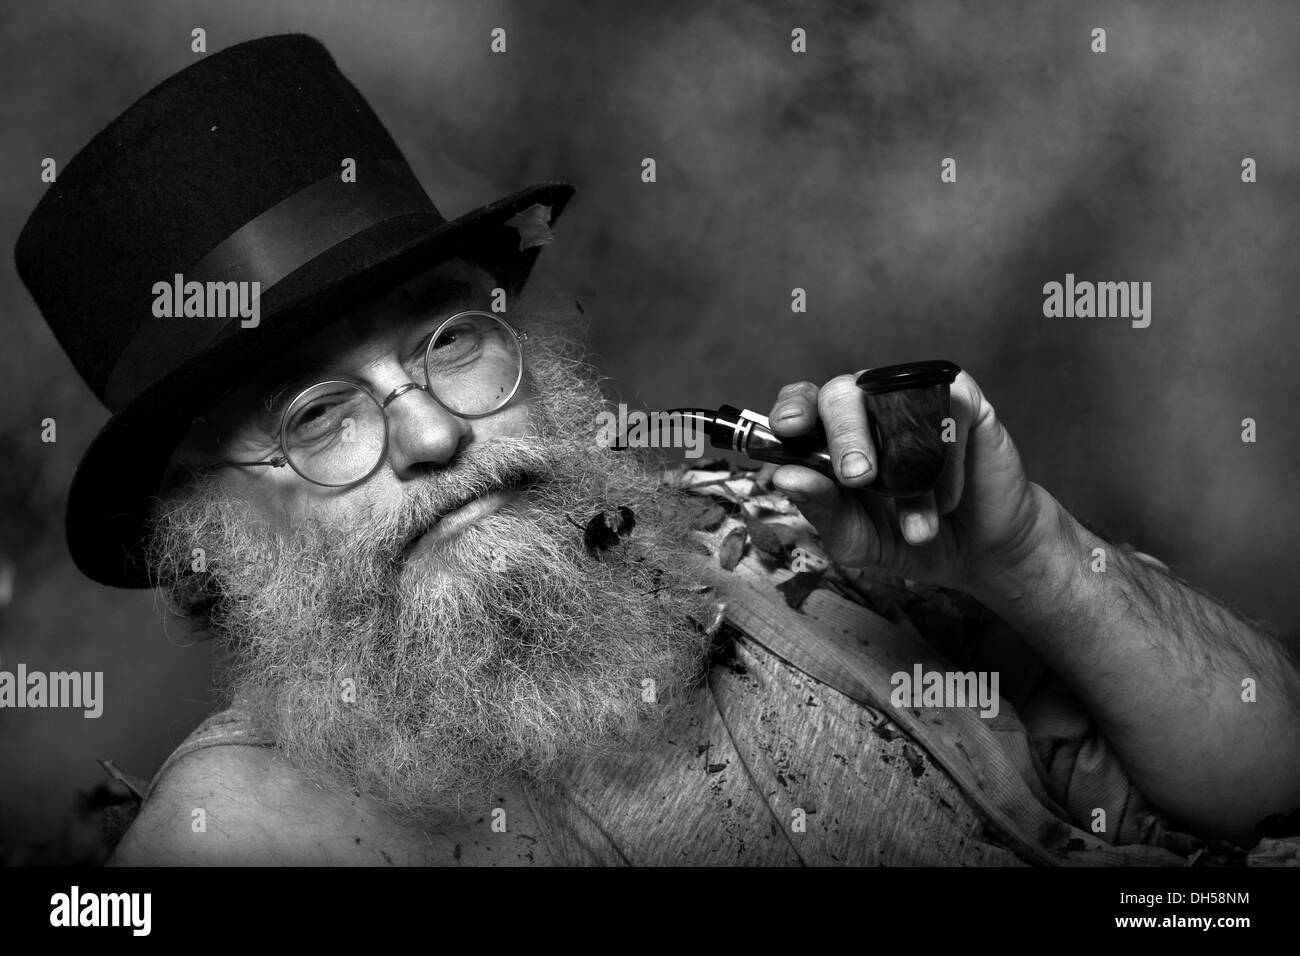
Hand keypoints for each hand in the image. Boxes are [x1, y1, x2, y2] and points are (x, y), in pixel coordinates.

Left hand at [767, 370, 1055, 593]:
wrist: (978, 553)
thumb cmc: (906, 539)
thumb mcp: (856, 538)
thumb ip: (822, 508)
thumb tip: (784, 477)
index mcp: (832, 435)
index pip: (803, 402)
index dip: (792, 406)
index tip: (789, 427)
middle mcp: (868, 408)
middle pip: (841, 394)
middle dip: (846, 436)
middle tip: (858, 478)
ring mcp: (914, 399)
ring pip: (893, 401)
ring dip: (904, 469)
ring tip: (917, 526)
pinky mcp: (961, 402)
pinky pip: (945, 413)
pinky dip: (944, 464)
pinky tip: (946, 498)